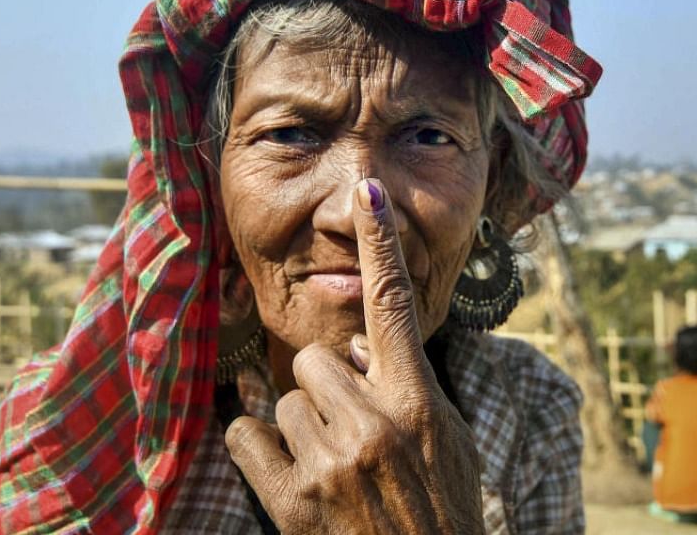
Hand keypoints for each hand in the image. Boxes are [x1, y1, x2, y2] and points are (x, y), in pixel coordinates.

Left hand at [225, 178, 483, 532]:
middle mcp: (374, 425)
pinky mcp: (291, 502)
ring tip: (334, 470)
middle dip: (329, 389)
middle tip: (352, 433)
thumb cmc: (444, 511)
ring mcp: (331, 463)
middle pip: (318, 359)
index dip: (380, 246)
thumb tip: (360, 348)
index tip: (367, 193)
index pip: (395, 308)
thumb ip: (409, 388)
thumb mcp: (449, 444)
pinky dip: (260, 450)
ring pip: (285, 399)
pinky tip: (293, 477)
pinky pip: (247, 436)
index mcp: (418, 403)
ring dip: (303, 428)